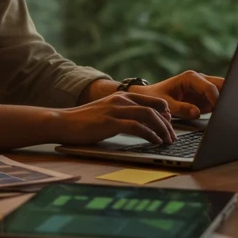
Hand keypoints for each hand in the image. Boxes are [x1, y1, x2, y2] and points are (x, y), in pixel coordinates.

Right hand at [57, 92, 175, 145]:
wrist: (63, 122)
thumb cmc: (84, 121)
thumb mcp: (106, 112)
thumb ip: (122, 114)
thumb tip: (140, 125)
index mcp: (121, 96)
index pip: (151, 100)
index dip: (165, 112)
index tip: (170, 124)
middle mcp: (121, 100)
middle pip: (154, 108)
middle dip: (167, 124)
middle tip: (173, 136)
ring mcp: (116, 110)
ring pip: (149, 116)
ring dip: (162, 129)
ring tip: (168, 141)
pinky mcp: (110, 122)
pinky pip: (137, 127)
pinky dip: (149, 134)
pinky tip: (155, 142)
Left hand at [133, 70, 224, 118]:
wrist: (151, 97)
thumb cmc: (156, 97)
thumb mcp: (165, 104)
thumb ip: (180, 108)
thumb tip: (197, 113)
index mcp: (190, 78)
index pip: (209, 87)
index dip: (216, 98)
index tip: (219, 110)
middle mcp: (200, 81)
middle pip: (222, 84)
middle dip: (228, 96)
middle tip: (231, 110)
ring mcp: (204, 89)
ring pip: (223, 92)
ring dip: (227, 102)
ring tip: (231, 114)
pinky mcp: (206, 99)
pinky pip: (219, 102)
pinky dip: (223, 108)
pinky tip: (226, 116)